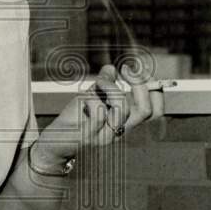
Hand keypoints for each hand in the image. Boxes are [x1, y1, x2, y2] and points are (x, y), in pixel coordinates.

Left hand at [32, 63, 165, 162]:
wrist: (55, 141)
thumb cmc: (75, 120)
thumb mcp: (91, 97)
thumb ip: (103, 84)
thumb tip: (111, 68)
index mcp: (126, 123)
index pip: (155, 112)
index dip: (155, 90)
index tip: (139, 72)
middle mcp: (121, 131)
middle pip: (146, 110)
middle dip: (140, 84)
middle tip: (126, 70)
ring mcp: (106, 136)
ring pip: (122, 109)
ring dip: (110, 87)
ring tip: (97, 83)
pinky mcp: (90, 137)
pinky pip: (98, 114)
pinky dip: (91, 99)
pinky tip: (83, 99)